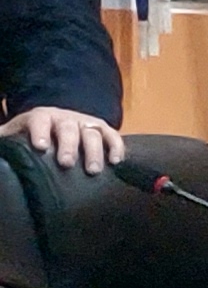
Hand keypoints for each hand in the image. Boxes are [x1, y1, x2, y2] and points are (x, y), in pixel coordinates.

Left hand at [5, 105, 123, 173]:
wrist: (58, 125)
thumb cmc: (33, 136)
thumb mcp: (14, 134)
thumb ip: (3, 138)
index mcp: (40, 117)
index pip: (39, 120)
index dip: (39, 132)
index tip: (40, 147)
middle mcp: (65, 118)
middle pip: (68, 128)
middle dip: (68, 145)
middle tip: (65, 163)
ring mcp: (85, 123)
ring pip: (92, 133)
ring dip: (94, 151)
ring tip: (92, 171)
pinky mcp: (102, 130)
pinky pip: (112, 136)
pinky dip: (116, 147)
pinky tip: (116, 162)